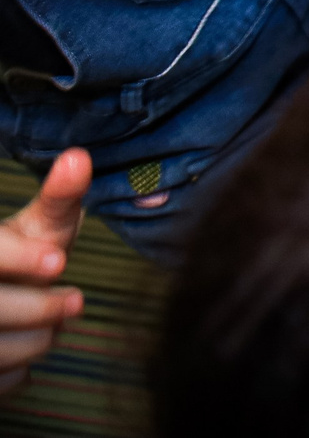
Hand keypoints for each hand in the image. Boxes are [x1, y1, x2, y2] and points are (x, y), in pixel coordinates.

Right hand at [0, 150, 86, 393]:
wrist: (0, 290)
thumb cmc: (20, 258)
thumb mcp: (37, 226)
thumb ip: (59, 198)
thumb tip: (79, 158)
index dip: (21, 256)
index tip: (59, 260)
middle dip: (41, 308)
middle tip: (76, 301)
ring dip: (36, 340)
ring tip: (52, 324)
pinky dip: (17, 370)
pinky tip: (21, 348)